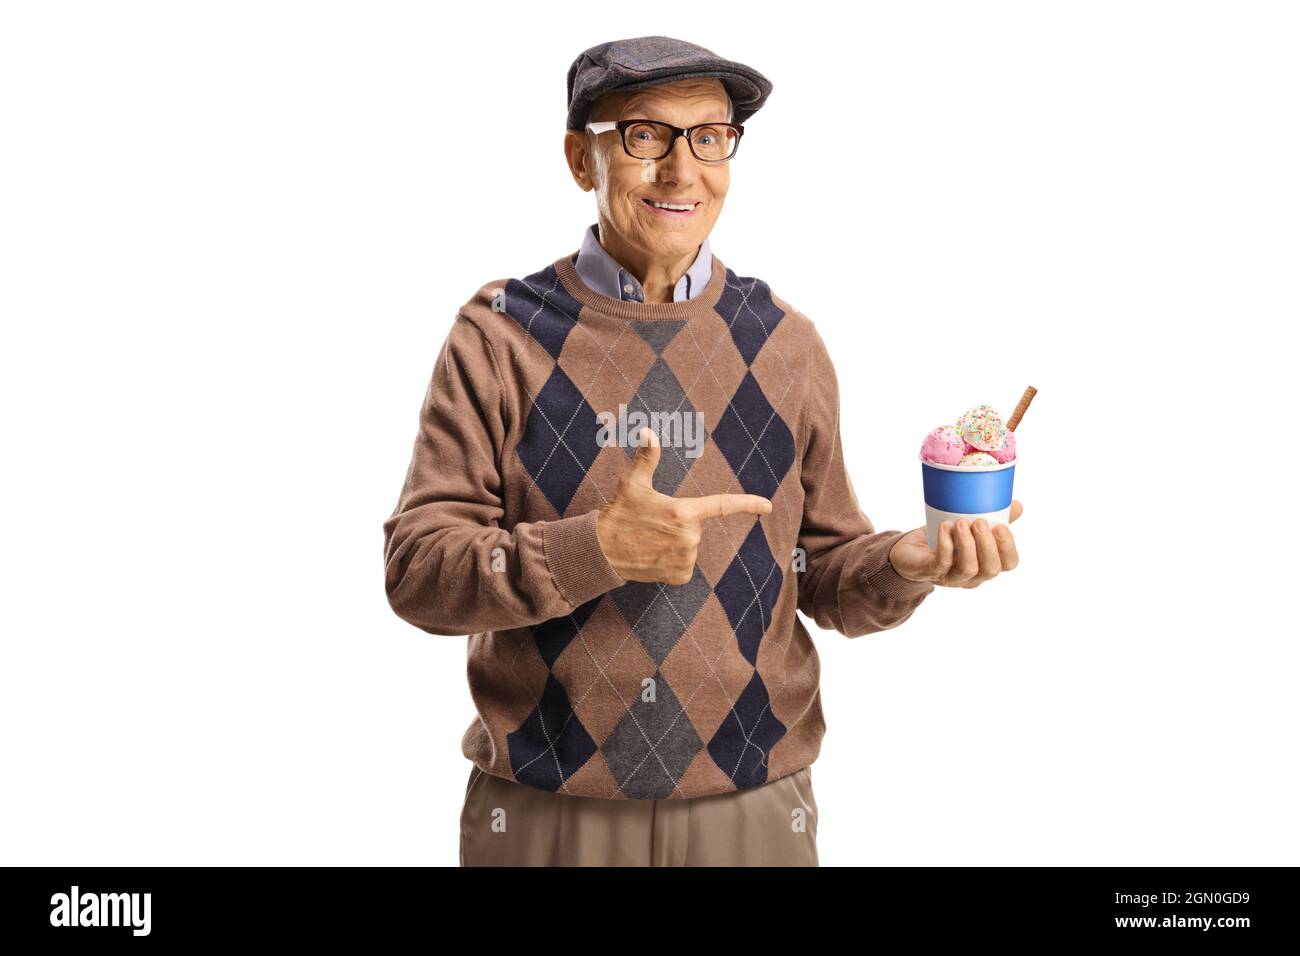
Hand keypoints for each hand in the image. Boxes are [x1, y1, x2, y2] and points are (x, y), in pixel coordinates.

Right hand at [596, 428, 772, 584]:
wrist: (601, 550)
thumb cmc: (618, 513)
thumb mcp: (632, 483)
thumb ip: (647, 457)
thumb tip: (648, 431)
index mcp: (683, 511)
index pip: (723, 505)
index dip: (748, 503)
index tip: (768, 505)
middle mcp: (689, 537)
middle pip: (696, 527)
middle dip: (679, 524)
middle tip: (653, 524)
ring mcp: (685, 558)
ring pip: (689, 547)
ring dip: (675, 543)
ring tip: (650, 540)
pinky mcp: (679, 575)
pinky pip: (684, 565)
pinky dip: (672, 561)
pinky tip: (653, 555)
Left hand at [887, 500, 1022, 587]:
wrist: (910, 550)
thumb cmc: (945, 538)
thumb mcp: (970, 527)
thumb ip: (994, 518)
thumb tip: (1017, 505)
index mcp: (986, 564)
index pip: (1008, 564)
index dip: (1008, 547)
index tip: (1001, 526)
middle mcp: (972, 576)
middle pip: (989, 570)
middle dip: (988, 545)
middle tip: (980, 522)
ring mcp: (950, 577)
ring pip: (967, 569)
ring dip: (967, 544)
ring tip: (961, 522)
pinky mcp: (930, 572)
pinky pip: (941, 563)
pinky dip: (945, 544)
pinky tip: (945, 527)